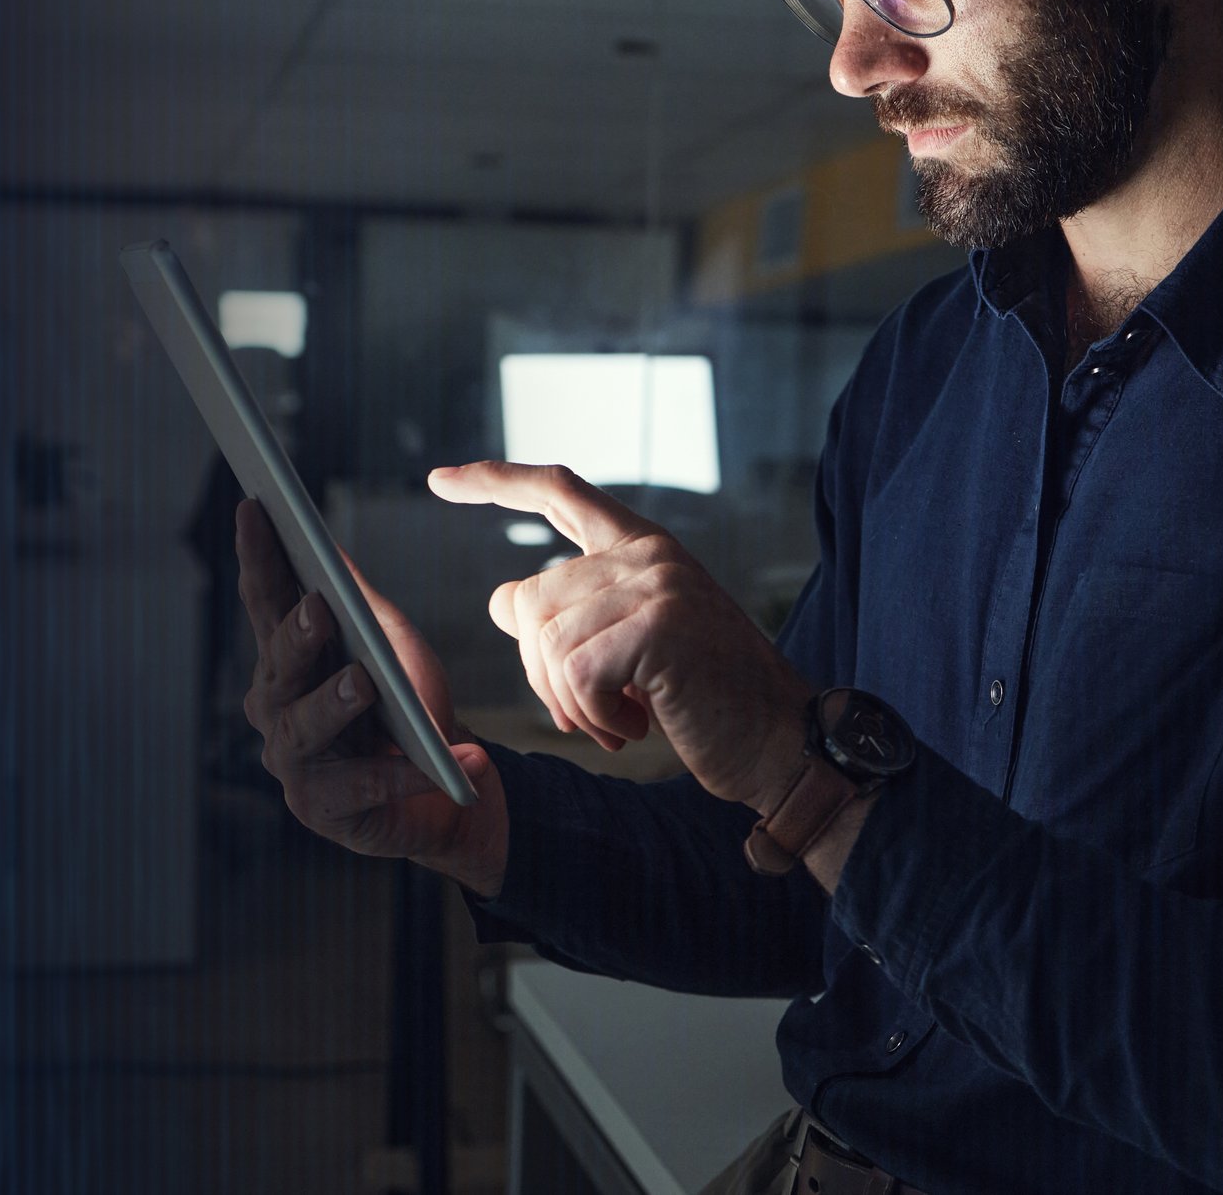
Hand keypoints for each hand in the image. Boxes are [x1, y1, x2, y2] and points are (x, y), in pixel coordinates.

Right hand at [235, 500, 507, 894]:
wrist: (447, 792)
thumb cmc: (411, 712)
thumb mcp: (389, 646)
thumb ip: (357, 601)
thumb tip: (327, 543)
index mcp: (288, 661)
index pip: (266, 603)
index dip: (258, 557)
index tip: (255, 507)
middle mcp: (276, 708)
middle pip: (278, 666)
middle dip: (296, 636)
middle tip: (319, 607)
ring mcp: (294, 762)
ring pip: (304, 727)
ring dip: (333, 702)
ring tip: (362, 683)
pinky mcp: (323, 810)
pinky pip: (360, 787)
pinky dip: (400, 774)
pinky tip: (437, 761)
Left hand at [428, 461, 813, 805]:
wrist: (782, 744)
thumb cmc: (708, 700)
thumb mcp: (631, 646)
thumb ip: (574, 613)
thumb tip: (502, 599)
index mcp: (643, 547)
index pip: (558, 492)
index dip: (496, 481)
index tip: (440, 478)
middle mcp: (648, 554)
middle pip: (530, 600)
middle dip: (540, 673)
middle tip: (593, 712)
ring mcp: (655, 585)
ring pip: (547, 641)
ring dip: (575, 703)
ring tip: (627, 718)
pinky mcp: (657, 626)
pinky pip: (575, 674)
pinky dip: (595, 717)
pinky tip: (638, 726)